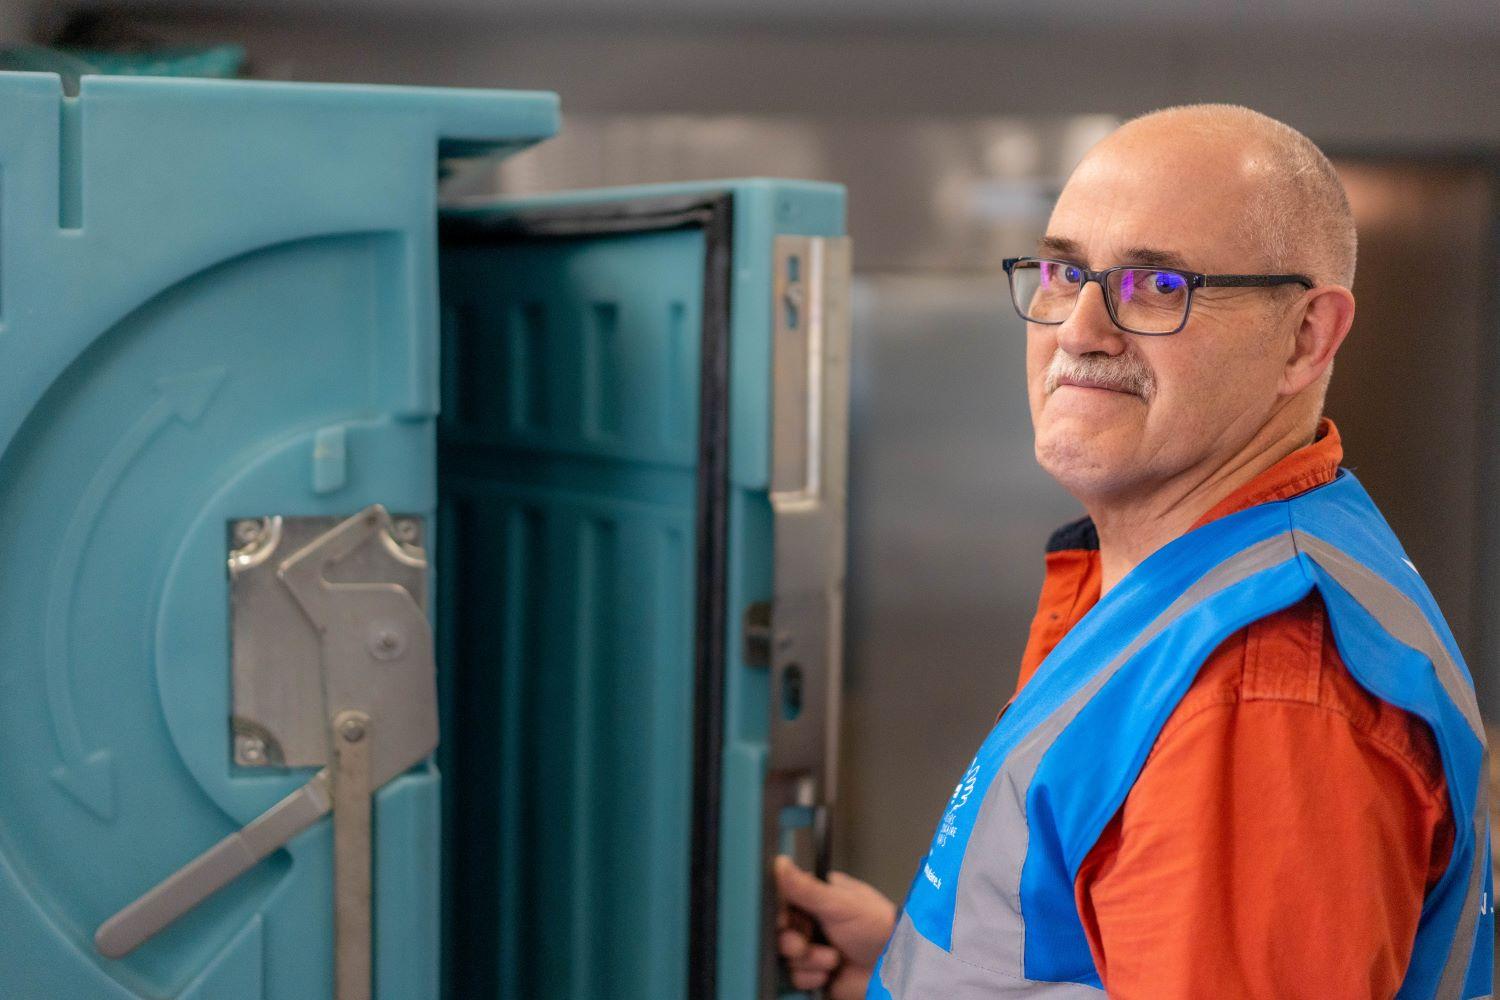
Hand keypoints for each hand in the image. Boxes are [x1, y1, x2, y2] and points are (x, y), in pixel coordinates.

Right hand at [774, 855, 897, 998]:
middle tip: (804, 944)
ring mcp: (813, 948)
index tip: (783, 921)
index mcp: (816, 899)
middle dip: (792, 942)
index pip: (783, 903)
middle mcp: (812, 923)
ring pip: (786, 957)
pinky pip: (796, 977)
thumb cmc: (877, 925)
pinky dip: (811, 977)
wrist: (893, 965)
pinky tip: (829, 973)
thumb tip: (780, 863)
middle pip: (780, 933)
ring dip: (807, 960)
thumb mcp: (839, 903)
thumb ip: (805, 887)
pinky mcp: (816, 973)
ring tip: (832, 958)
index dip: (779, 915)